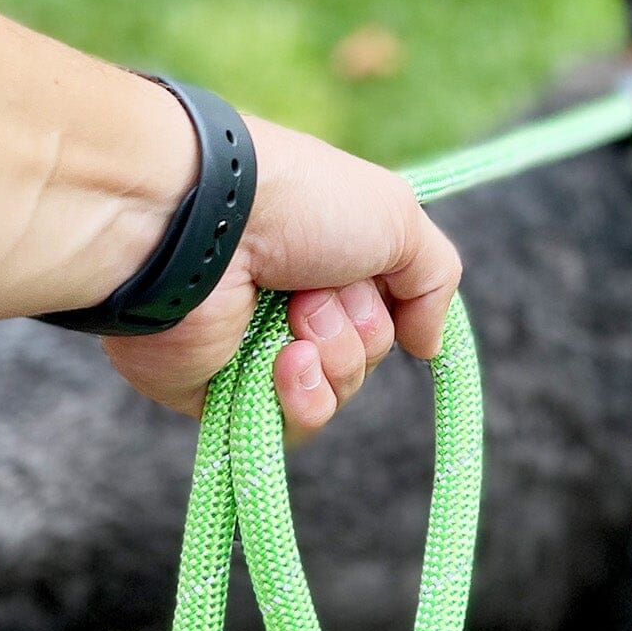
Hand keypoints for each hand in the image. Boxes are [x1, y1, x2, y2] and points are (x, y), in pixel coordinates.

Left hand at [103, 118, 460, 430]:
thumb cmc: (296, 204)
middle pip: (365, 355)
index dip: (389, 304)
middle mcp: (287, 302)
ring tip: (294, 320)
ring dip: (333, 359)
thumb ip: (434, 279)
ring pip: (336, 392)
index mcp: (321, 256)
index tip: (377, 278)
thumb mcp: (397, 216)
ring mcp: (253, 351)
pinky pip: (294, 427)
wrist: (197, 226)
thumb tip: (428, 346)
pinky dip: (303, 398)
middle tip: (315, 291)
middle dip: (357, 328)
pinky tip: (283, 364)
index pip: (384, 310)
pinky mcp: (222, 395)